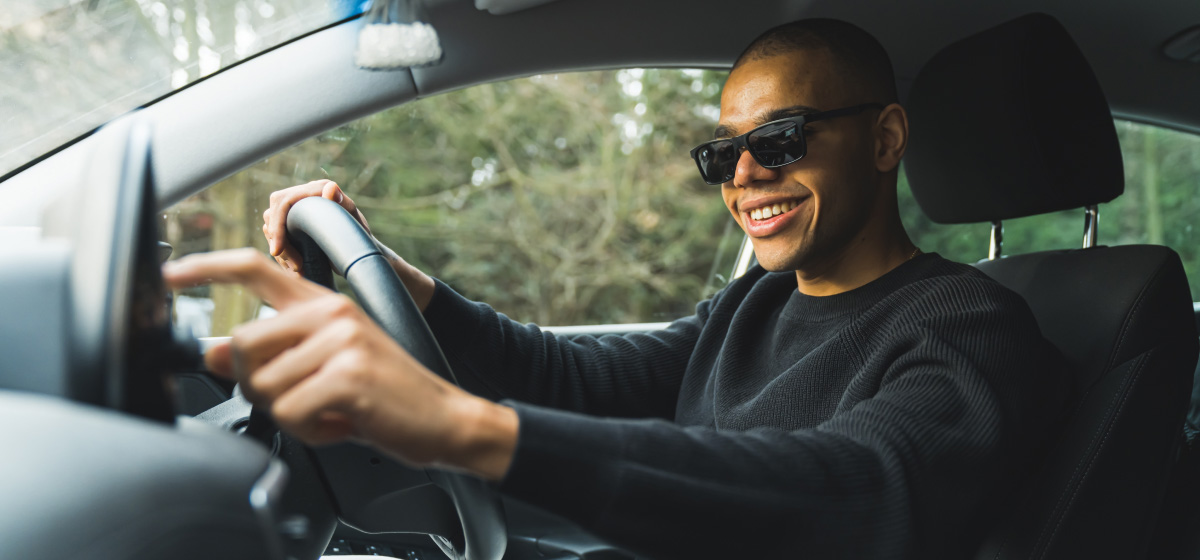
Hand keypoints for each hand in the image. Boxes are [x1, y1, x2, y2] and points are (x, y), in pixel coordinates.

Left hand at [163, 248, 517, 479]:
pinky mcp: (348, 374)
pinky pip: (291, 412)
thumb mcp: (325, 369)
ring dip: (290, 414)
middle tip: (299, 401)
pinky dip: (311, 431)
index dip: (207, 268)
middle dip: (259, 386)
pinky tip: (342, 423)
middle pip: (245, 344)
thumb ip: (272, 355)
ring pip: (265, 386)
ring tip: (329, 412)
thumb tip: (212, 352)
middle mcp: (331, 312)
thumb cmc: (386, 396)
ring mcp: (341, 340)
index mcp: (324, 304)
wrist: (445, 419)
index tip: (171, 275)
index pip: (255, 269)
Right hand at [262, 180, 436, 310]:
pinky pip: (276, 238)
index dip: (277, 226)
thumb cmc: (360, 238)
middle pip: (272, 215)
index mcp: (317, 189)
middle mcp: (303, 195)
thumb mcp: (354, 223)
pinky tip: (296, 270)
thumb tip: (331, 188)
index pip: (283, 202)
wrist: (361, 253)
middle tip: (295, 267)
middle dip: (279, 243)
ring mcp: (295, 211)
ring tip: (299, 271)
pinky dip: (283, 256)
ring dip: (282, 253)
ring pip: (270, 228)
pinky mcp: (291, 226)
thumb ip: (344, 205)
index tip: (277, 251)